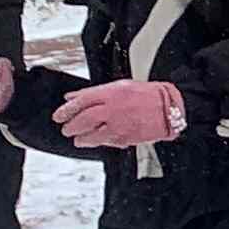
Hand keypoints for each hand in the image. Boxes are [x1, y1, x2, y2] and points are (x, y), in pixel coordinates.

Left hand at [55, 77, 186, 148]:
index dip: (66, 110)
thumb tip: (71, 97)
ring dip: (81, 138)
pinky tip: (95, 140)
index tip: (59, 116)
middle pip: (83, 120)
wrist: (169, 108)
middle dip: (71, 126)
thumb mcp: (118, 86)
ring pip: (91, 135)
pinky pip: (105, 142)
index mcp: (111, 93)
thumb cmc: (146, 95)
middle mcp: (113, 109)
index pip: (81, 101)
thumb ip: (93, 92)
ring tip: (79, 138)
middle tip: (67, 129)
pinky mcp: (125, 138)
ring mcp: (119, 125)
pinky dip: (97, 142)